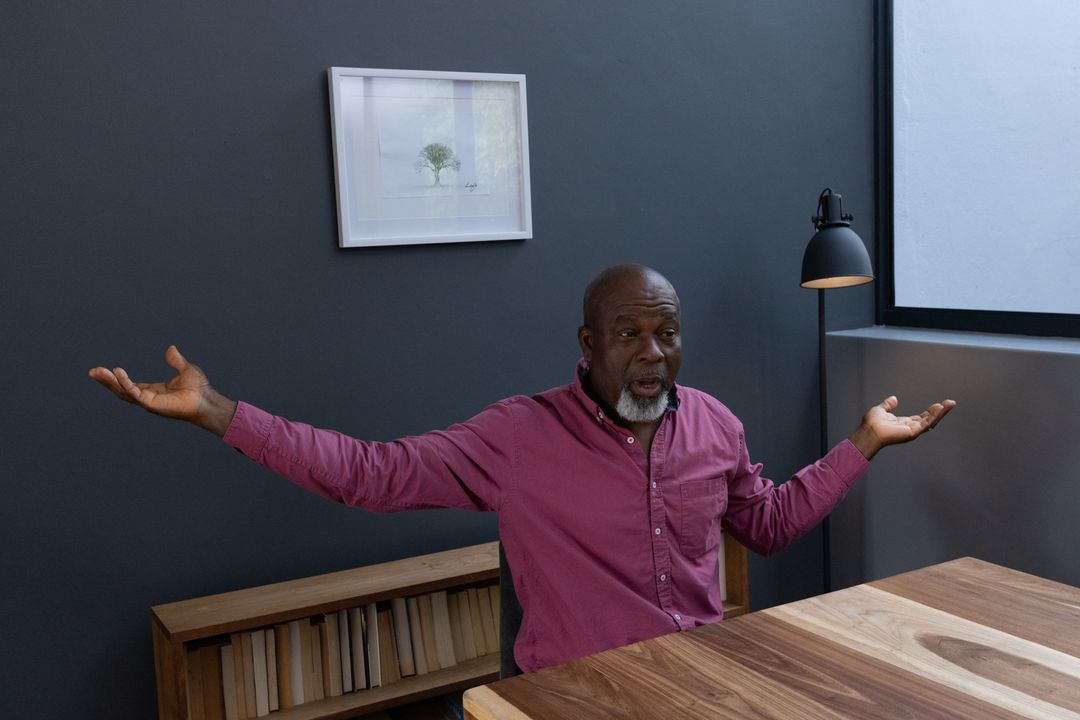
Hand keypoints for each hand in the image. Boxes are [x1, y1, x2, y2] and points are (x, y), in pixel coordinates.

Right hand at [88, 345, 236, 435]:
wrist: (206, 400)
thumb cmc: (199, 390)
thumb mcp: (185, 370)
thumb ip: (175, 360)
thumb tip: (170, 349)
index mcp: (153, 391)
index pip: (130, 385)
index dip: (117, 378)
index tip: (106, 370)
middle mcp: (148, 398)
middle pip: (122, 390)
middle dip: (107, 381)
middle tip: (92, 372)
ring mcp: (149, 402)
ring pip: (124, 392)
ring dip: (110, 382)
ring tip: (97, 372)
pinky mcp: (152, 404)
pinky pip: (134, 392)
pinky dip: (125, 382)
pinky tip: (117, 372)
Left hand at [848, 395, 955, 459]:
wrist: (869, 430)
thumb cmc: (872, 423)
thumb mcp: (881, 410)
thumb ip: (888, 405)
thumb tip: (894, 399)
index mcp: (904, 423)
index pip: (922, 417)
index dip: (931, 411)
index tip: (940, 404)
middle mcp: (910, 428)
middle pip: (930, 419)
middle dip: (941, 411)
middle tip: (951, 403)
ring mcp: (912, 431)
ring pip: (931, 421)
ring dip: (941, 413)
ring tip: (950, 404)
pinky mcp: (912, 432)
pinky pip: (926, 423)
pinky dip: (934, 416)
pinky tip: (940, 408)